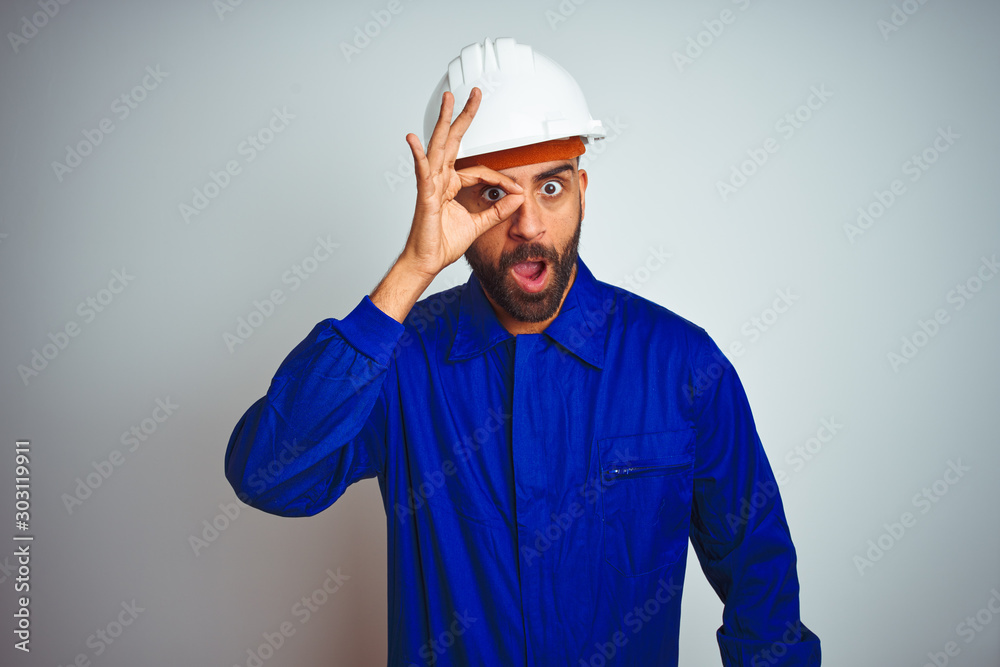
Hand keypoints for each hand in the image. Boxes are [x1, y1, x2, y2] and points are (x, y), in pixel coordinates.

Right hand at [399, 87, 524, 279]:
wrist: (427, 261)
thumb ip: (498, 211)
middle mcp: (439, 179)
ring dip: (444, 121)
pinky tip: (414, 139)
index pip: (480, 170)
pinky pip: (422, 172)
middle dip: (463, 116)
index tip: (516, 189)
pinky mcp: (424, 196)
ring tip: (448, 99)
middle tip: (472, 93)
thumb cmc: (443, 243)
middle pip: (453, 141)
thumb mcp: (479, 224)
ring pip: (439, 146)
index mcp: (450, 184)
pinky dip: (418, 155)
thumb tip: (518, 198)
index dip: (501, 179)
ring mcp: (430, 185)